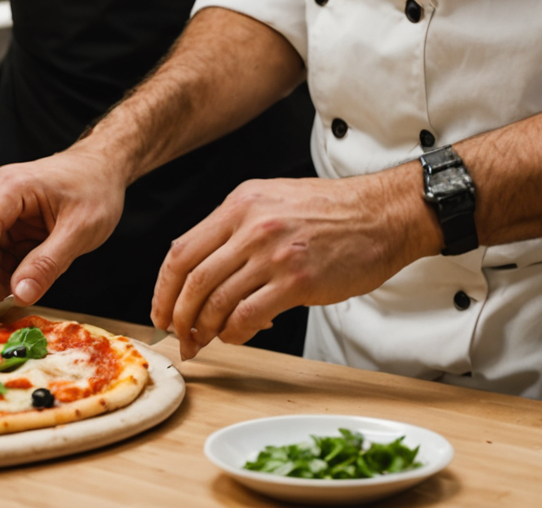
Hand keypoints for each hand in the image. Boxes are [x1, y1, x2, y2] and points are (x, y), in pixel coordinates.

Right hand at [0, 147, 127, 310]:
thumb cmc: (95, 186)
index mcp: (11, 189)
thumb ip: (48, 263)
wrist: (104, 168)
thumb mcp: (80, 229)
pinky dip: (5, 275)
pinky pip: (0, 254)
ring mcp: (4, 210)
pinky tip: (19, 288)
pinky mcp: (12, 224)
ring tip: (11, 302)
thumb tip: (20, 294)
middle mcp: (0, 197)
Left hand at [152, 166, 435, 358]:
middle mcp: (250, 224)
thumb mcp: (272, 199)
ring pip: (217, 300)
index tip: (161, 309)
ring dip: (204, 329)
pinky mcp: (297, 280)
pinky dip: (235, 333)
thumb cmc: (330, 211)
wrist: (380, 214)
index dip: (164, 287)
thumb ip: (236, 229)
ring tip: (205, 341)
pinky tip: (237, 336)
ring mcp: (273, 253)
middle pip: (192, 279)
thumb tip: (205, 271)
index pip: (182, 250)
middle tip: (178, 336)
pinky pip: (248, 315)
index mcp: (239, 203)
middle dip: (178, 315)